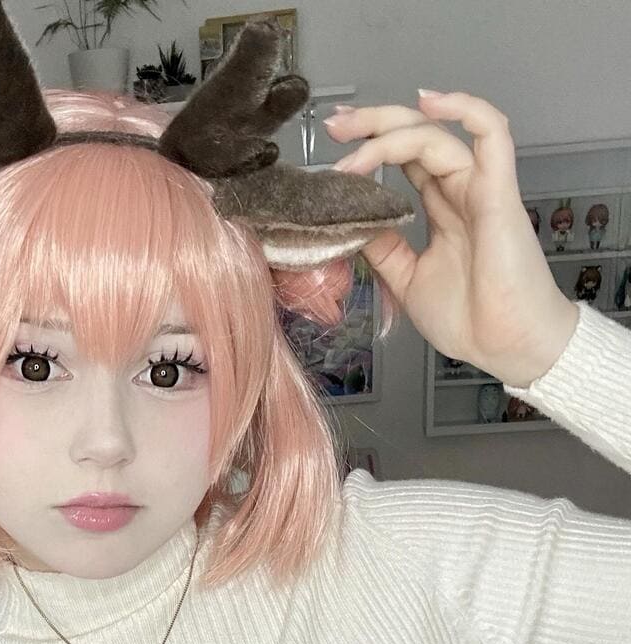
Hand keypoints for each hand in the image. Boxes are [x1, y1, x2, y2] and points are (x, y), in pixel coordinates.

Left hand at [324, 90, 579, 387]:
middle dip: (371, 125)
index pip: (405, 159)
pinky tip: (428, 101)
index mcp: (441, 208)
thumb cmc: (469, 319)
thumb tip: (354, 224)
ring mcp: (479, 187)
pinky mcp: (498, 191)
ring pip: (435, 135)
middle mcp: (459, 190)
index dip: (371, 144)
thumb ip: (384, 249)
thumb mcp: (407, 280)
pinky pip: (491, 133)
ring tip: (352, 136)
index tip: (335, 142)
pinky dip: (464, 108)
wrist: (505, 346)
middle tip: (334, 127)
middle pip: (415, 137)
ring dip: (389, 130)